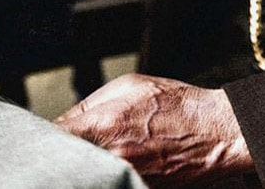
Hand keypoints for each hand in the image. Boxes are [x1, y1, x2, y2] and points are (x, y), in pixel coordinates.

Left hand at [54, 72, 253, 186]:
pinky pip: (109, 182)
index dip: (49, 136)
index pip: (55, 137)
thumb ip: (90, 102)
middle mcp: (111, 156)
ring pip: (87, 174)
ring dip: (87, 164)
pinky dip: (106, 174)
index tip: (52, 134)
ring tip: (106, 149)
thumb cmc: (176, 105)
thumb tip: (63, 122)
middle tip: (76, 144)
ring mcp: (124, 178)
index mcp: (105, 124)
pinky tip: (117, 161)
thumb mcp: (131, 85)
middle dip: (67, 153)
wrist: (214, 132)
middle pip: (68, 162)